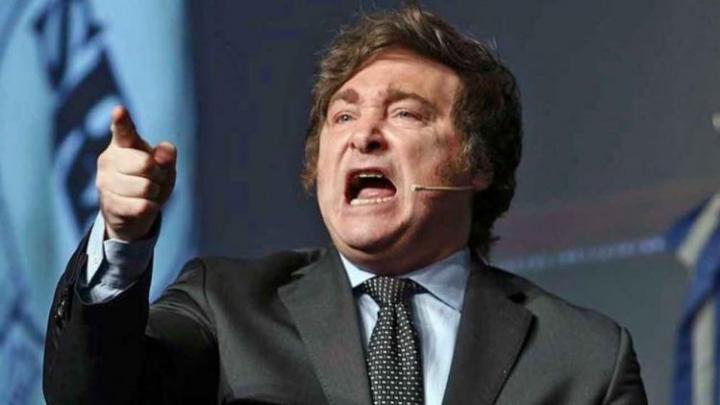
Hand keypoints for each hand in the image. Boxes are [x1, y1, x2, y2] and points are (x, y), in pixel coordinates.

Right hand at [96, 106, 176, 240]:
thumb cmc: (150, 181)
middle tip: (151, 179)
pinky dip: (150, 208)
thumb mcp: (164, 167)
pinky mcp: (108, 204)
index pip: (123, 130)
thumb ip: (167, 156)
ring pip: (145, 187)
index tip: (119, 111)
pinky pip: (142, 206)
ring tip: (145, 193)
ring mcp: (105, 181)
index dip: (122, 120)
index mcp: (124, 143)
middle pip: (146, 164)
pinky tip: (140, 206)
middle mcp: (108, 159)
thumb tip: (165, 150)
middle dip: (157, 174)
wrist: (133, 212)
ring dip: (153, 193)